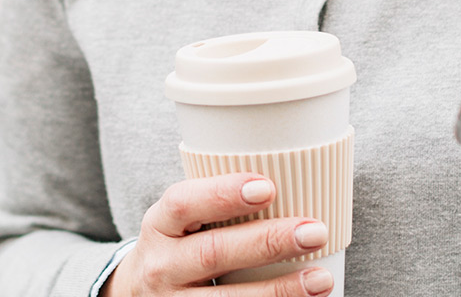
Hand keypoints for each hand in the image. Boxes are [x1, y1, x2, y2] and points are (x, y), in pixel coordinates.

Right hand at [106, 173, 331, 295]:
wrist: (140, 294)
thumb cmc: (178, 244)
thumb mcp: (181, 219)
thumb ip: (218, 200)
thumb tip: (292, 175)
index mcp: (161, 224)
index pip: (184, 202)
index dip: (224, 194)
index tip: (268, 187)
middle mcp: (162, 265)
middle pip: (213, 252)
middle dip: (267, 242)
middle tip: (314, 231)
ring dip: (278, 289)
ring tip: (320, 278)